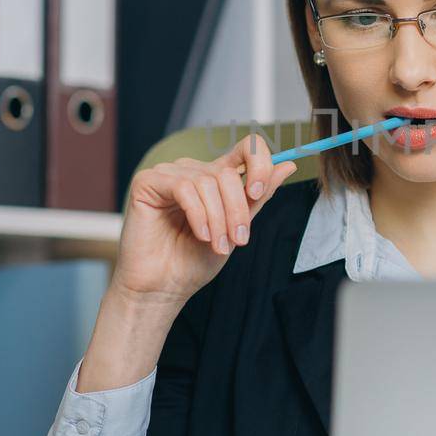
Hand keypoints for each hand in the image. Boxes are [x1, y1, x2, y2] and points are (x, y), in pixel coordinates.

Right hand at [110, 133, 298, 308]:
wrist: (164, 287)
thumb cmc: (194, 261)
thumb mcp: (236, 228)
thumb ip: (258, 197)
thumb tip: (287, 165)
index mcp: (216, 178)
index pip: (245, 148)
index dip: (258, 162)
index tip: (259, 192)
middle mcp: (193, 171)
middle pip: (228, 172)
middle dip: (238, 210)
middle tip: (237, 240)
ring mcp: (169, 174)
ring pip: (208, 182)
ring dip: (218, 218)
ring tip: (217, 245)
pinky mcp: (148, 182)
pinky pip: (184, 187)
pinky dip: (198, 214)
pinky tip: (200, 235)